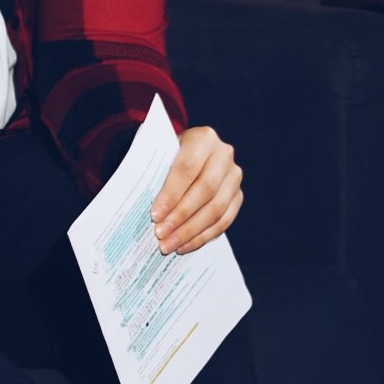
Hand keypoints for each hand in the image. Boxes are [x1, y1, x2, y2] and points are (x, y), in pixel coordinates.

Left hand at [152, 124, 242, 252]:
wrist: (188, 154)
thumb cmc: (167, 156)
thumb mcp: (159, 155)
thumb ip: (153, 173)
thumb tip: (144, 208)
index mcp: (203, 138)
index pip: (187, 169)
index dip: (172, 194)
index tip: (155, 215)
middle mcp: (224, 154)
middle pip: (205, 190)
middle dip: (181, 216)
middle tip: (161, 234)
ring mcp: (234, 176)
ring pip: (217, 208)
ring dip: (191, 231)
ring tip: (169, 245)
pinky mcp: (238, 196)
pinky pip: (224, 221)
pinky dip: (203, 236)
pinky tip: (184, 245)